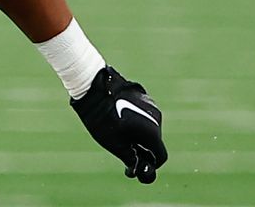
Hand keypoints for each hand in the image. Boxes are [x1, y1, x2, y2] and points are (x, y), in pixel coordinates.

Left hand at [71, 66, 166, 183]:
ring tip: (118, 131)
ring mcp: (150, 104)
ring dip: (138, 133)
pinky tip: (118, 116)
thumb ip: (129, 158)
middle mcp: (156, 118)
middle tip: (124, 149)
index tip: (140, 167)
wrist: (94, 86)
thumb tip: (138, 168)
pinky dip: (135, 120)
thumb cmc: (103, 118)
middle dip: (142, 148)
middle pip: (154, 141)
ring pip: (148, 126)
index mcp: (152, 132)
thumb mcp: (114, 143)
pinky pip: (143, 113)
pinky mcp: (142, 95)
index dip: (152, 165)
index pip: (161, 156)